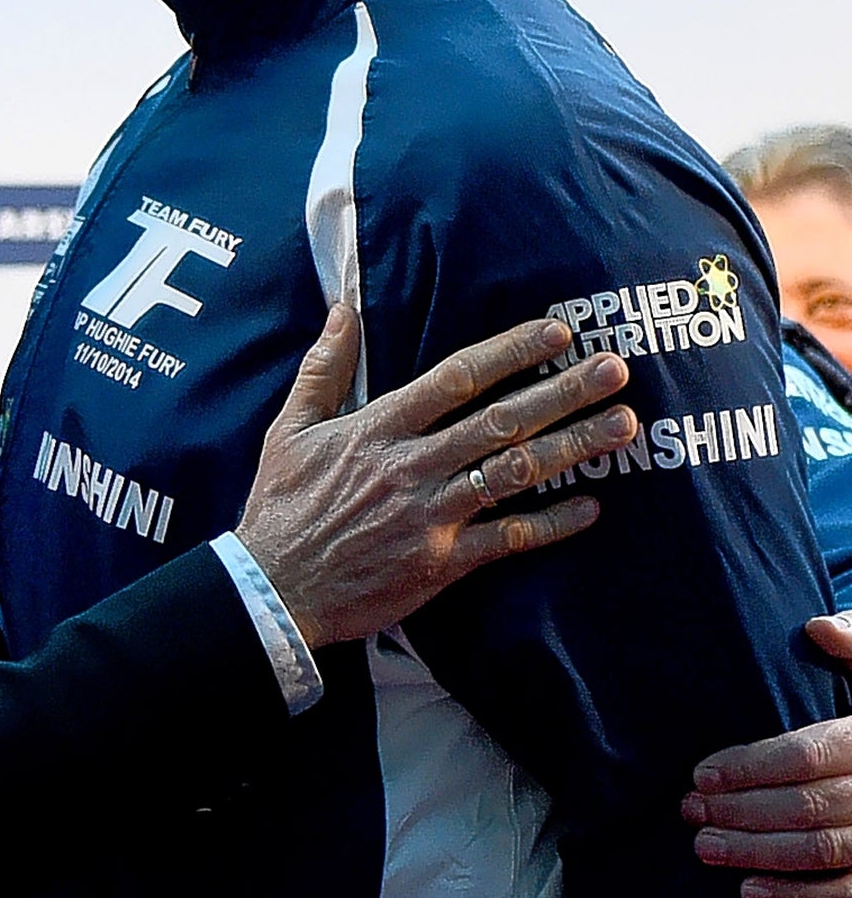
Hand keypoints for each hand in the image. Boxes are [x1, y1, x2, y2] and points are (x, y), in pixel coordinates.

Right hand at [237, 306, 633, 648]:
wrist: (275, 587)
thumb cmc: (282, 504)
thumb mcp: (289, 428)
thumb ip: (323, 368)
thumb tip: (343, 310)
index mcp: (377, 429)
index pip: (455, 379)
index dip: (510, 352)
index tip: (556, 332)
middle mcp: (411, 467)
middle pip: (500, 421)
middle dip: (562, 392)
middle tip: (614, 369)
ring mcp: (430, 515)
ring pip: (514, 474)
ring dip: (572, 447)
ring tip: (622, 426)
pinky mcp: (441, 561)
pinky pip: (508, 539)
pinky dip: (552, 524)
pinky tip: (591, 507)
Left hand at [685, 615, 851, 897]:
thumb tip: (817, 626)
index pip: (808, 755)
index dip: (752, 766)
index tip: (700, 773)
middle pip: (809, 806)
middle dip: (742, 811)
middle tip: (688, 809)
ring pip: (824, 851)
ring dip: (758, 854)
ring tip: (704, 846)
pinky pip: (849, 892)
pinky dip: (801, 897)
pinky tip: (750, 890)